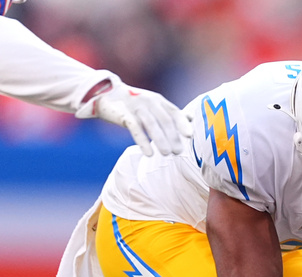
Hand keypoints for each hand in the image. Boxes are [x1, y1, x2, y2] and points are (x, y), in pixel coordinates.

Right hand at [76, 77, 191, 155]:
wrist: (105, 94)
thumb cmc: (135, 104)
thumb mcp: (154, 105)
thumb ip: (171, 112)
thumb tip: (191, 118)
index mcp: (159, 100)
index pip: (174, 112)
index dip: (182, 124)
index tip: (190, 136)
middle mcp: (149, 101)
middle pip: (164, 120)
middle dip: (173, 137)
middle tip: (178, 152)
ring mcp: (136, 107)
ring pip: (151, 125)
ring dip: (160, 140)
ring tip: (166, 154)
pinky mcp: (123, 114)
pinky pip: (135, 128)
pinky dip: (143, 141)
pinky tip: (149, 154)